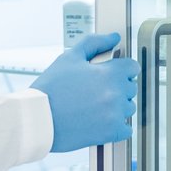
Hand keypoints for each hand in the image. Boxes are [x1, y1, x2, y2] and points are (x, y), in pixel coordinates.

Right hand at [29, 32, 138, 152]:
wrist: (38, 118)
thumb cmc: (51, 88)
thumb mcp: (70, 57)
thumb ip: (95, 43)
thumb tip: (113, 38)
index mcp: (110, 73)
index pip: (133, 67)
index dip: (122, 68)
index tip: (112, 72)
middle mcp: (116, 93)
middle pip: (130, 87)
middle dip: (118, 86)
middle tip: (96, 90)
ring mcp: (115, 114)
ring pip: (128, 107)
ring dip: (118, 106)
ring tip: (95, 106)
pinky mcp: (111, 132)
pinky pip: (126, 129)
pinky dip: (117, 126)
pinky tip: (101, 121)